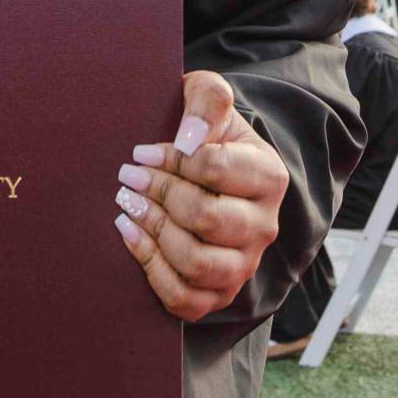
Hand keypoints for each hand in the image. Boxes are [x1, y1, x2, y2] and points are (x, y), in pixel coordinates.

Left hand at [114, 70, 288, 320]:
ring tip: (127, 206)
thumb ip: (207, 100)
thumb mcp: (208, 98)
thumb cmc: (203, 133)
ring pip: (197, 263)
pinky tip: (130, 235)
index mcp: (269, 176)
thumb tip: (189, 138)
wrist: (206, 172)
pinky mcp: (218, 294)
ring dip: (153, 232)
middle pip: (206, 218)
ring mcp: (243, 265)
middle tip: (128, 177)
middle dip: (158, 195)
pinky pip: (185, 300)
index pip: (214, 169)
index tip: (142, 151)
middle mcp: (265, 226)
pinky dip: (151, 270)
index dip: (171, 160)